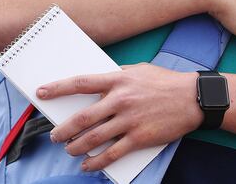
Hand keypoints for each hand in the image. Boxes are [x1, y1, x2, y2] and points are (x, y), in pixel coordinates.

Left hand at [38, 64, 200, 171]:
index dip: (58, 88)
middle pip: (82, 118)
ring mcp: (130, 120)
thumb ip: (118, 77)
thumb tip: (99, 85)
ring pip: (93, 138)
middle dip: (63, 129)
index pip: (81, 83)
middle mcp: (121, 100)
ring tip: (69, 150)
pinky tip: (88, 165)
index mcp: (119, 80)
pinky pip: (111, 154)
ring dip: (76, 147)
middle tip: (54, 135)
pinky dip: (96, 162)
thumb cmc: (166, 82)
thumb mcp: (139, 71)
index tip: (42, 92)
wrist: (193, 98)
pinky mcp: (139, 138)